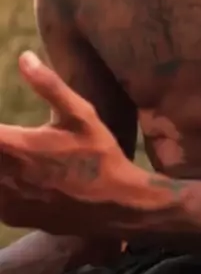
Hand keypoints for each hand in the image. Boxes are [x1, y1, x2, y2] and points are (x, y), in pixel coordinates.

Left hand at [0, 52, 138, 234]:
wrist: (116, 205)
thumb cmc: (99, 154)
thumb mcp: (81, 114)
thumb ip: (50, 86)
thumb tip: (23, 57)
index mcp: (19, 145)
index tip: (1, 125)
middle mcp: (7, 175)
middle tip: (7, 137)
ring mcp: (9, 200)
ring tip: (9, 150)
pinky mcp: (14, 216)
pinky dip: (0, 183)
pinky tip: (11, 173)